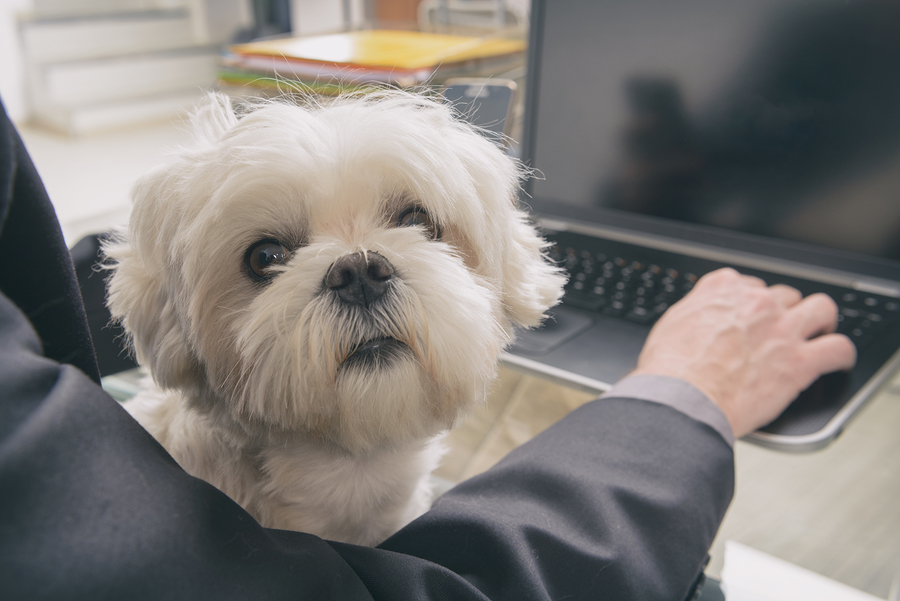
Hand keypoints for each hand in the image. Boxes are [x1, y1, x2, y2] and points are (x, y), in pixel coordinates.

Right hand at [631, 268, 856, 437]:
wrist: (680, 399)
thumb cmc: (669, 370)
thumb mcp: (671, 324)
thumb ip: (695, 312)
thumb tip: (700, 317)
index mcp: (723, 290)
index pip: (749, 284)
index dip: (752, 302)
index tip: (751, 316)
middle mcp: (756, 303)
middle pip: (785, 296)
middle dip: (784, 312)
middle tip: (780, 330)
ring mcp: (782, 329)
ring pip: (822, 309)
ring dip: (822, 321)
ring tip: (820, 333)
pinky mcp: (800, 361)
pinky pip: (838, 348)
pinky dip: (842, 355)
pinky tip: (838, 361)